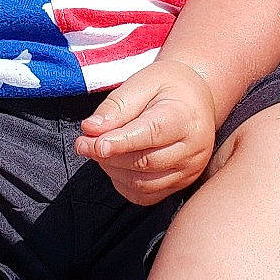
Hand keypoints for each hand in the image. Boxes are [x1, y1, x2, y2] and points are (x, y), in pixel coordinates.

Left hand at [75, 61, 217, 204]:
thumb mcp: (142, 82)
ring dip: (113, 170)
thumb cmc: (167, 87)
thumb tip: (91, 129)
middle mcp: (194, 148)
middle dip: (108, 156)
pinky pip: (146, 196)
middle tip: (83, 142)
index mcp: (186, 117)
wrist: (196, 97)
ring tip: (99, 150)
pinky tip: (116, 165)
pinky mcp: (182, 184)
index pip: (152, 133)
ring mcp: (190, 170)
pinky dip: (124, 184)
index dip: (120, 142)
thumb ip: (117, 106)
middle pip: (144, 162)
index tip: (92, 142)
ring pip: (143, 183)